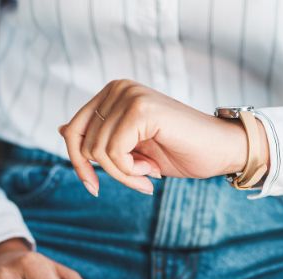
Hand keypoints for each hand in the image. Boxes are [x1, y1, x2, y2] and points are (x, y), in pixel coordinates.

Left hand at [59, 79, 268, 195]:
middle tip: (138, 180)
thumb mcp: (131, 148)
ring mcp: (129, 96)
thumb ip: (100, 136)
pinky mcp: (141, 110)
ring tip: (149, 174)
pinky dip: (130, 172)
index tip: (94, 187)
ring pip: (97, 152)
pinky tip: (153, 172)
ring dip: (124, 174)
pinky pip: (113, 153)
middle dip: (106, 172)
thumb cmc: (180, 151)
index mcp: (113, 92)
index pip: (72, 130)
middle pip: (80, 143)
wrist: (221, 151)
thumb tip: (61, 129)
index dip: (78, 164)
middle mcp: (118, 88)